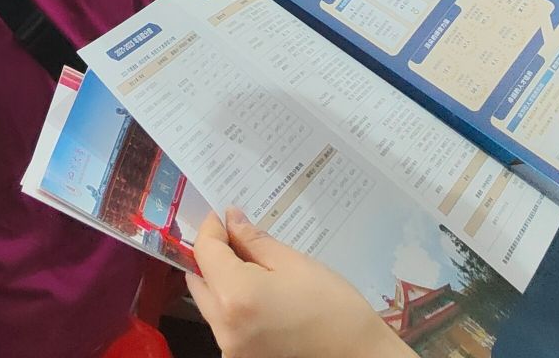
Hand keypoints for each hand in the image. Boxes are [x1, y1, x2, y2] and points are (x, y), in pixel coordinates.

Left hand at [187, 209, 397, 357]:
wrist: (359, 357)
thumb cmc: (333, 308)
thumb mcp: (294, 263)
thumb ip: (254, 241)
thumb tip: (231, 220)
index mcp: (235, 297)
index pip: (205, 252)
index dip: (211, 228)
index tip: (222, 215)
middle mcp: (223, 327)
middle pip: (199, 280)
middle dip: (212, 255)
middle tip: (234, 237)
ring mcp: (230, 348)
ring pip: (209, 303)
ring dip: (220, 280)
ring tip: (249, 264)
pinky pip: (224, 324)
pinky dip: (232, 304)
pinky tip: (257, 293)